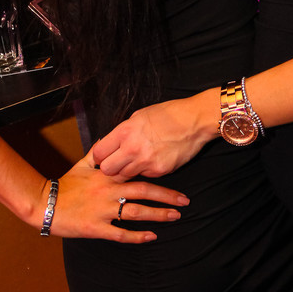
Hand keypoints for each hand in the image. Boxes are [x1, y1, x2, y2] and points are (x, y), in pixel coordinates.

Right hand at [39, 153, 189, 241]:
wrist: (45, 204)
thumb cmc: (65, 185)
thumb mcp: (82, 165)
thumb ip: (98, 154)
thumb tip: (107, 141)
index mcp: (108, 176)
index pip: (138, 172)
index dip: (157, 173)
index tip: (173, 173)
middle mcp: (109, 192)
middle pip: (144, 192)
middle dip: (166, 197)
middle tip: (185, 201)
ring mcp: (103, 211)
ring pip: (136, 213)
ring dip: (158, 215)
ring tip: (175, 217)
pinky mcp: (96, 228)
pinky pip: (121, 233)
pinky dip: (138, 236)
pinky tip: (152, 236)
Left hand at [93, 91, 217, 179]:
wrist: (194, 121)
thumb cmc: (168, 114)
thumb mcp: (139, 116)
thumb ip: (123, 131)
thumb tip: (112, 142)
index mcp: (125, 131)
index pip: (98, 153)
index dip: (99, 156)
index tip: (104, 156)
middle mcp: (132, 148)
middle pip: (107, 170)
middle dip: (109, 168)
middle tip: (117, 163)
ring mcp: (146, 161)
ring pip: (124, 176)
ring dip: (127, 171)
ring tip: (137, 160)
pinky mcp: (159, 171)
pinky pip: (144, 176)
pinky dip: (145, 171)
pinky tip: (153, 160)